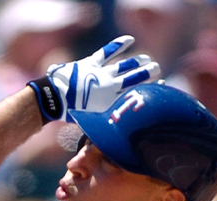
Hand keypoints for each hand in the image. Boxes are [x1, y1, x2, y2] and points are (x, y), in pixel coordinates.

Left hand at [41, 36, 159, 121]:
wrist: (56, 99)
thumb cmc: (72, 114)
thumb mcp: (91, 124)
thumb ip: (103, 127)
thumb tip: (112, 143)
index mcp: (111, 103)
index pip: (134, 95)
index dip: (147, 90)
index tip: (159, 85)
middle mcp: (110, 86)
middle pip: (133, 78)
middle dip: (147, 73)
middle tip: (157, 69)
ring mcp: (102, 73)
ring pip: (124, 65)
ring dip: (137, 61)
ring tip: (147, 59)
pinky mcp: (92, 63)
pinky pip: (108, 51)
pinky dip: (120, 45)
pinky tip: (130, 40)